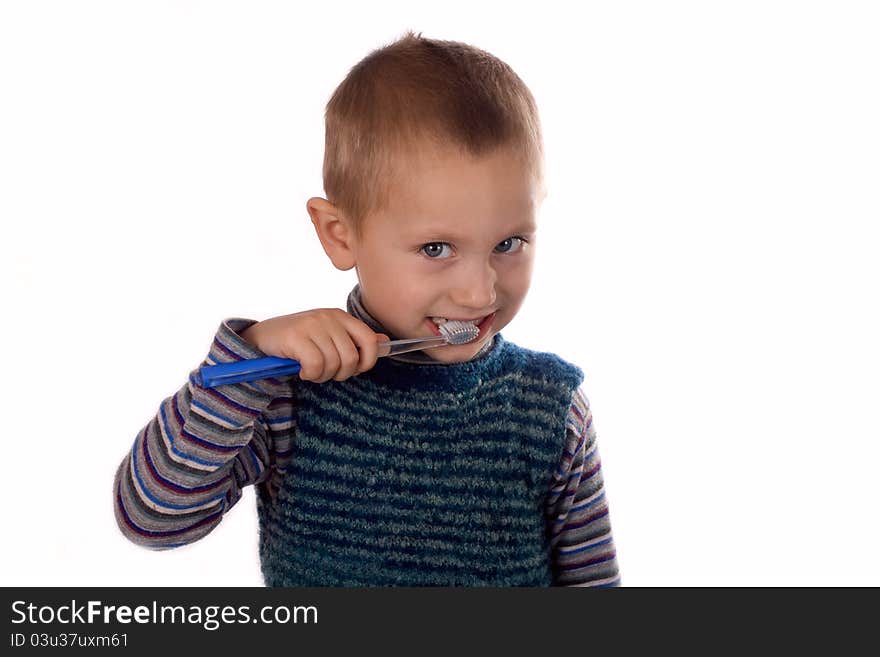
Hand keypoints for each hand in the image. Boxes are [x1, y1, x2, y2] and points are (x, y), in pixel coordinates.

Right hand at [239, 308, 388, 382]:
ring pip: (333, 364)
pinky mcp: (295, 336)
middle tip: (325, 373)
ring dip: (322, 376)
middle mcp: (328, 317)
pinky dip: (310, 374)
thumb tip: (384, 342)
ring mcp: (312, 325)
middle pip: (351, 358)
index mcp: (340, 316)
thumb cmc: (298, 341)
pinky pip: (315, 366)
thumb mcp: (328, 336)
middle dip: (340, 373)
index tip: (357, 370)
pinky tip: (301, 371)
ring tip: (311, 371)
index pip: (368, 340)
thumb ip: (355, 339)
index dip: (368, 361)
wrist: (261, 338)